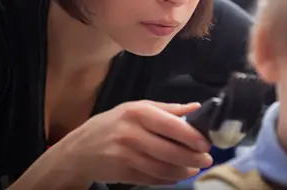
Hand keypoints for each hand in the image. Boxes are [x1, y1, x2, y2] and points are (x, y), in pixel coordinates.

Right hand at [54, 101, 212, 186]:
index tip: (206, 142)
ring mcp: (125, 156)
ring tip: (196, 168)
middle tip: (207, 159)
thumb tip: (195, 107)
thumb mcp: (137, 108)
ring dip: (183, 170)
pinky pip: (151, 178)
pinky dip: (168, 178)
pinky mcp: (122, 173)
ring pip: (162, 167)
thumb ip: (167, 108)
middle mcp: (131, 134)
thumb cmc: (113, 124)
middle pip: (169, 150)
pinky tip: (178, 175)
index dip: (191, 136)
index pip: (171, 125)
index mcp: (138, 113)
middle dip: (192, 157)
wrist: (79, 149)